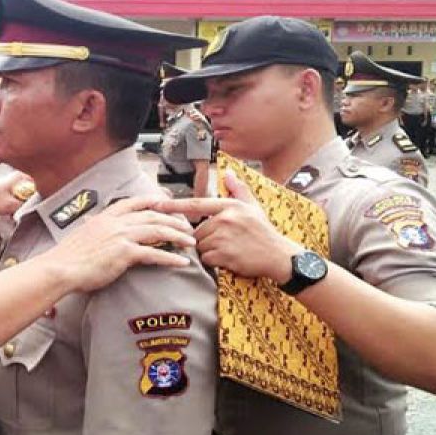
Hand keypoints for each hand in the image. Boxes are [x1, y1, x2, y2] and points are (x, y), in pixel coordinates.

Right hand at [45, 197, 194, 291]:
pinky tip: (182, 262)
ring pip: (158, 230)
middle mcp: (116, 222)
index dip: (152, 201)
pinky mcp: (124, 254)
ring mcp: (121, 236)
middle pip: (152, 215)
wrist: (60, 268)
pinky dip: (171, 258)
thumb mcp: (82, 235)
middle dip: (173, 219)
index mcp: (105, 217)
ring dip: (178, 236)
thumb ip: (94, 230)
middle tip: (187, 226)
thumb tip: (95, 228)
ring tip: (190, 242)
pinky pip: (155, 253)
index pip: (133, 202)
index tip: (166, 203)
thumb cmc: (68, 258)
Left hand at [156, 170, 301, 281]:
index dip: (174, 206)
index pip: (196, 204)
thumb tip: (228, 172)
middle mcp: (225, 219)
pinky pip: (207, 259)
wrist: (279, 256)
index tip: (157, 205)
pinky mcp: (224, 255)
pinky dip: (214, 262)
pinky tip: (228, 259)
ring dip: (209, 251)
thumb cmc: (264, 232)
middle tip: (224, 242)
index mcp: (230, 206)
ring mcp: (224, 237)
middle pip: (197, 230)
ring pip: (201, 245)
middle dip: (204, 238)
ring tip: (228, 250)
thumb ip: (238, 189)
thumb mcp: (253, 206)